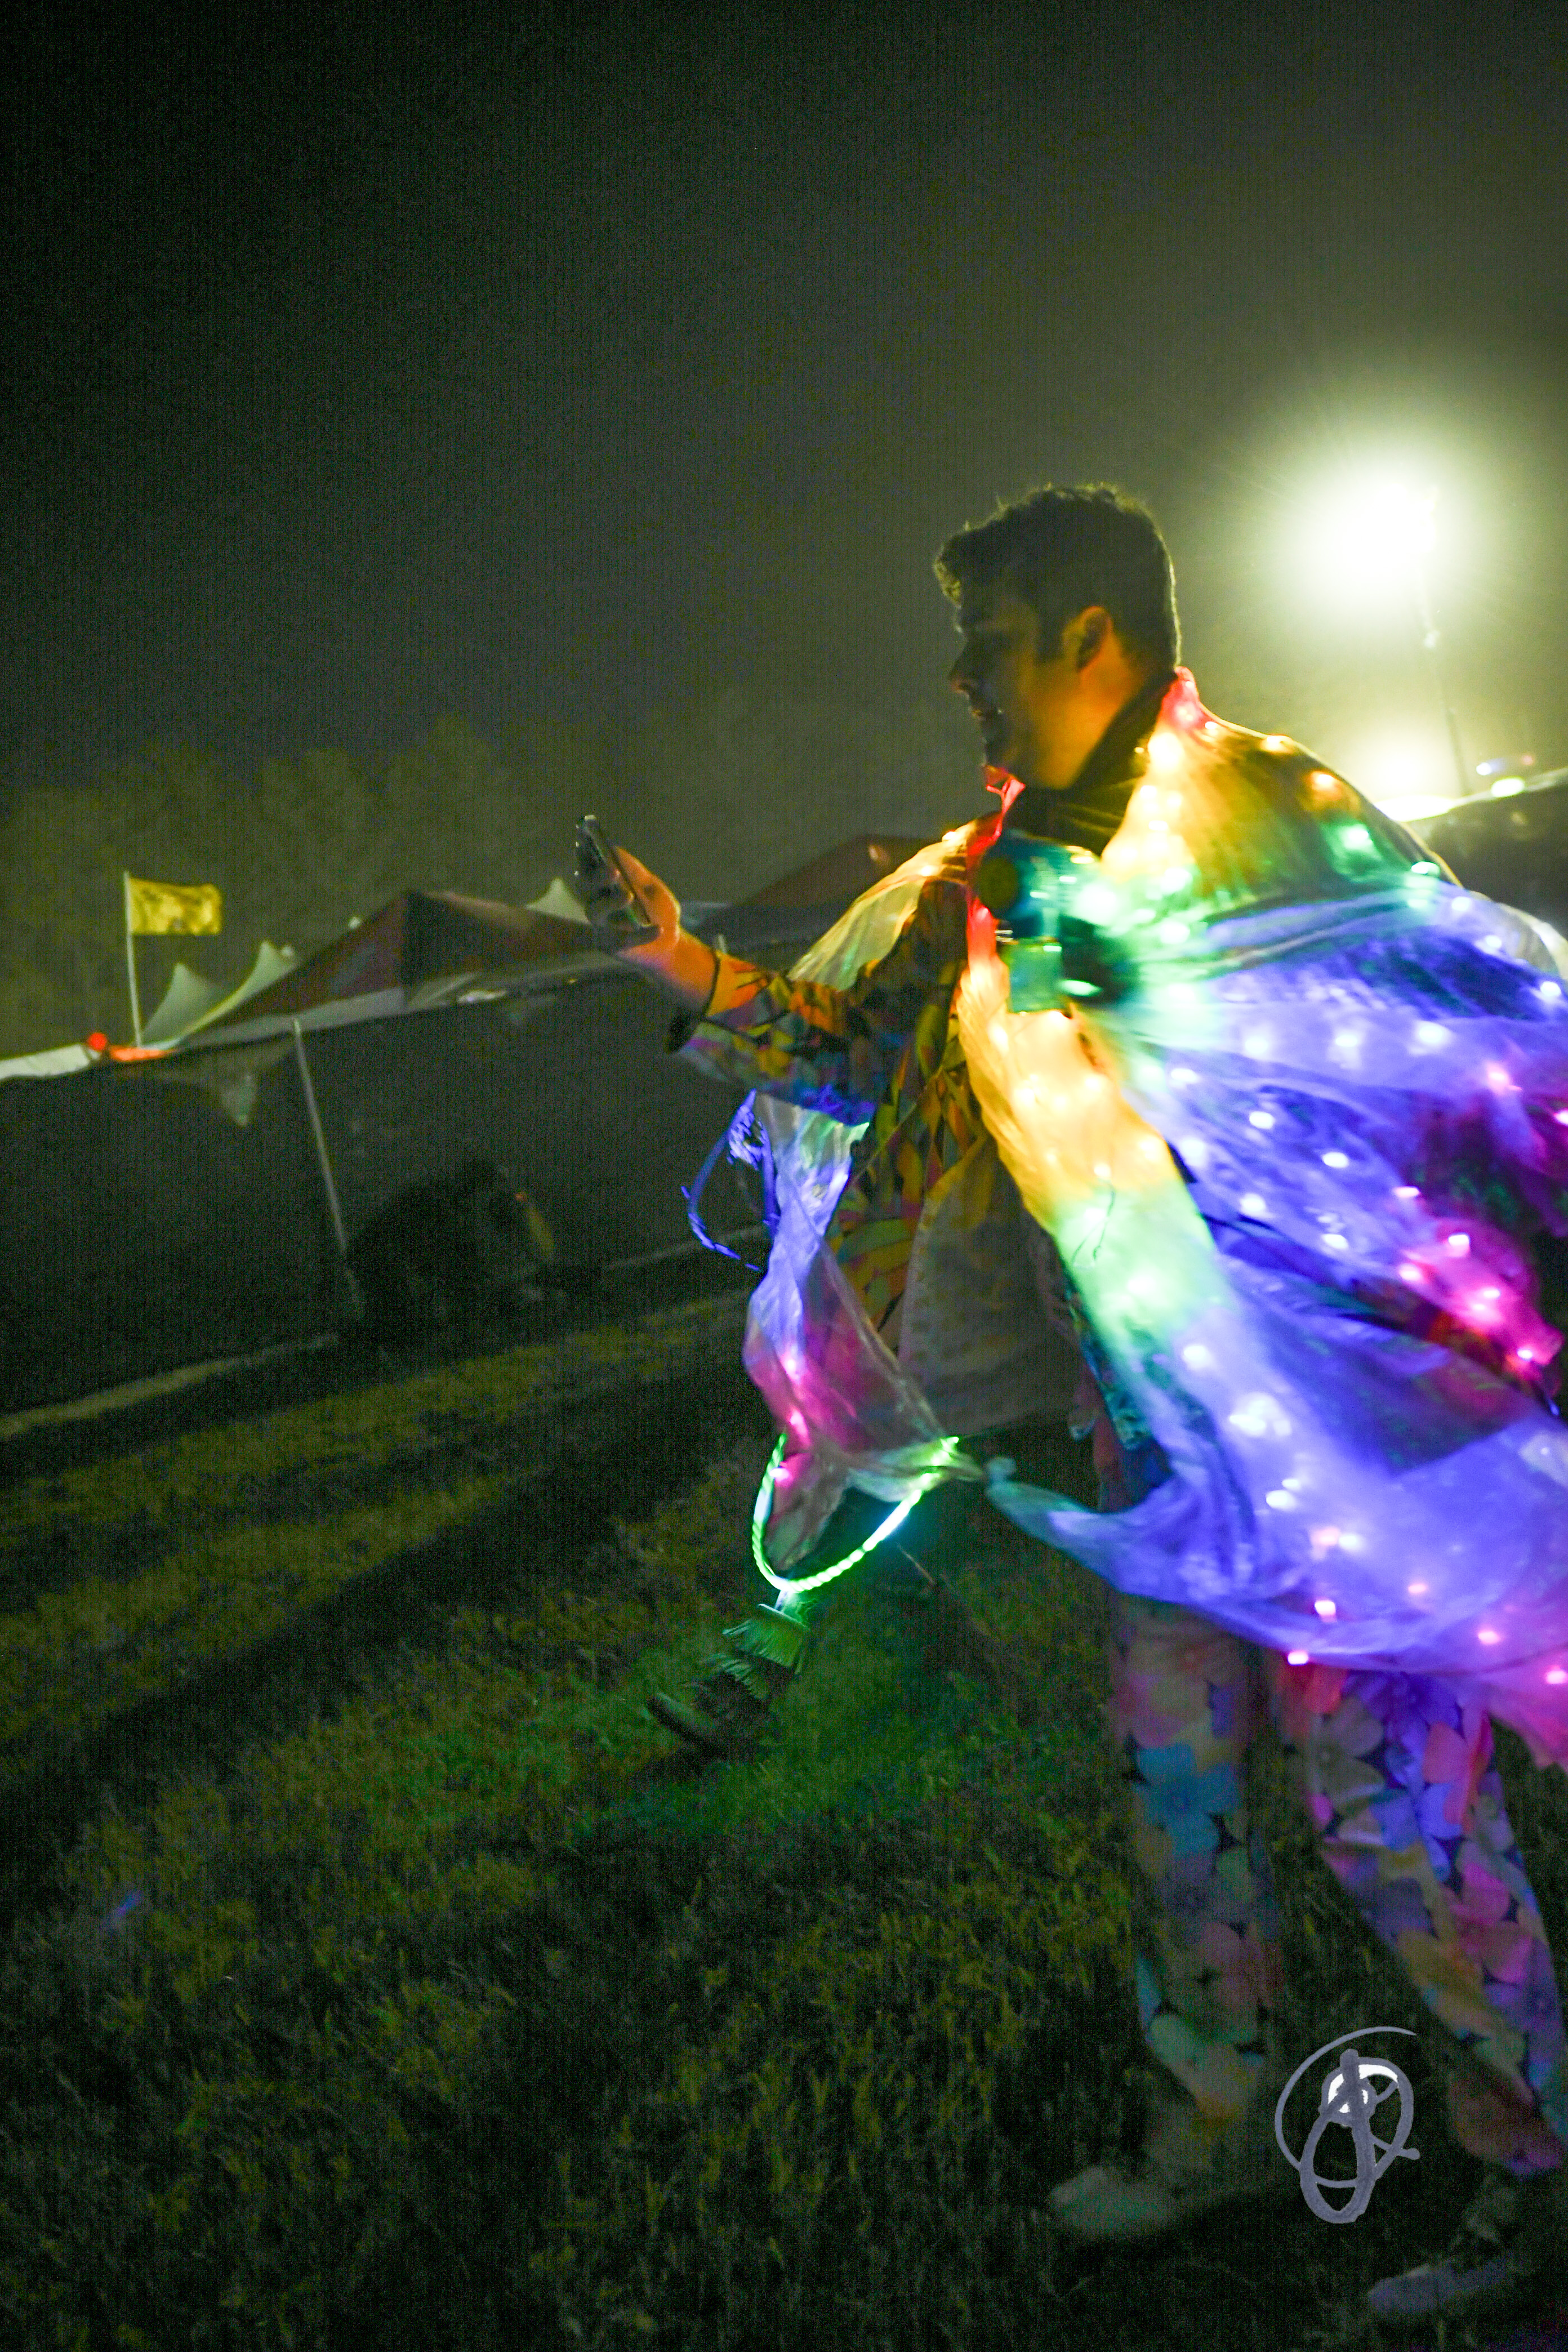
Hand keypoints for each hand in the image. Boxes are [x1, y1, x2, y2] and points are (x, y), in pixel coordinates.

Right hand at [575, 843, 717, 1009]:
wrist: (670, 943)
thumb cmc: (656, 909)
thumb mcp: (650, 886)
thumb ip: (633, 870)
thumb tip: (613, 849)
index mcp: (602, 885)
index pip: (587, 866)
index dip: (582, 853)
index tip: (584, 839)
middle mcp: (595, 903)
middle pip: (584, 887)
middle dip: (596, 877)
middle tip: (613, 870)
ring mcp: (601, 926)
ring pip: (595, 912)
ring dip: (611, 902)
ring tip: (628, 896)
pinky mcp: (611, 947)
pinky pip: (623, 940)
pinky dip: (642, 935)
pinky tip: (659, 930)